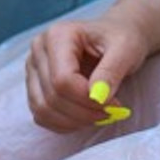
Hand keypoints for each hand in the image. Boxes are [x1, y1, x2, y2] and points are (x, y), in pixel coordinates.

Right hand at [25, 12, 145, 132]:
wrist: (115, 35)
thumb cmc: (121, 38)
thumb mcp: (126, 49)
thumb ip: (111, 72)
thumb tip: (98, 97)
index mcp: (58, 35)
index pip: (63, 80)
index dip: (87, 99)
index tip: (114, 103)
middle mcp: (39, 50)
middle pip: (53, 97)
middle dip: (85, 113)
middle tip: (112, 112)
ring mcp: (33, 68)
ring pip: (43, 109)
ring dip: (74, 121)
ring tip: (100, 113)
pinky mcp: (35, 85)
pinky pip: (41, 116)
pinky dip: (64, 124)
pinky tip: (86, 116)